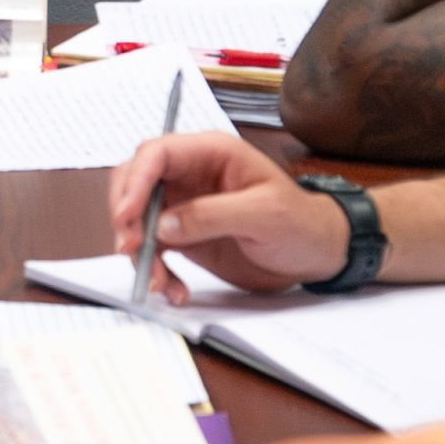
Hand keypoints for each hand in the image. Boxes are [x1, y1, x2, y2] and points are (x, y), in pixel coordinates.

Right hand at [107, 130, 353, 301]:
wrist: (318, 253)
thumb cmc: (302, 223)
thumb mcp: (264, 215)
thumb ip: (212, 215)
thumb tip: (162, 227)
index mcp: (211, 153)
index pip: (156, 155)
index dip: (135, 182)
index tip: (126, 217)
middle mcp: (190, 174)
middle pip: (135, 183)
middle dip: (127, 218)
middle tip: (132, 250)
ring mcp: (184, 205)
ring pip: (138, 221)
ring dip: (140, 253)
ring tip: (160, 283)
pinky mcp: (183, 236)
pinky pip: (153, 250)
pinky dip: (156, 271)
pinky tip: (174, 289)